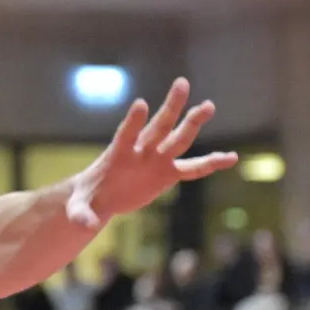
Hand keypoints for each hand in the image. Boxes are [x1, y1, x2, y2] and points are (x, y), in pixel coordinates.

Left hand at [67, 77, 237, 227]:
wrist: (99, 197)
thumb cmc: (86, 199)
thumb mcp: (78, 208)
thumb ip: (80, 215)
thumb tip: (85, 226)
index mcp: (117, 155)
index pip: (126, 135)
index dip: (133, 121)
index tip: (141, 104)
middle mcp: (140, 152)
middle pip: (158, 126)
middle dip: (170, 107)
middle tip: (182, 84)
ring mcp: (156, 160)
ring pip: (177, 138)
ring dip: (192, 122)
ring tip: (208, 105)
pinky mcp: (167, 173)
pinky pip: (193, 168)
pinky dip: (211, 164)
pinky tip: (231, 158)